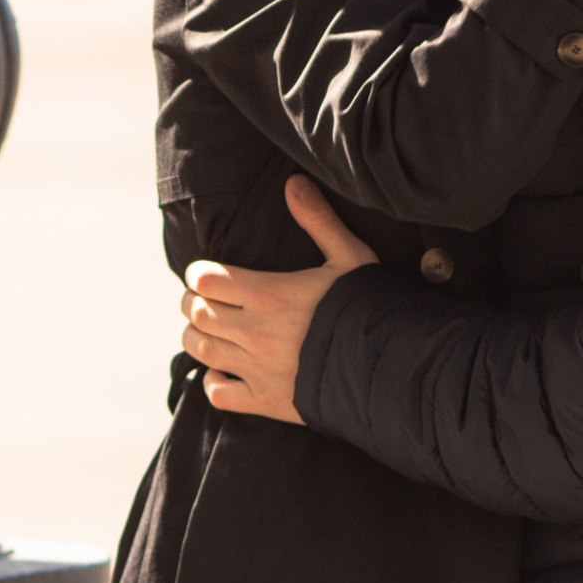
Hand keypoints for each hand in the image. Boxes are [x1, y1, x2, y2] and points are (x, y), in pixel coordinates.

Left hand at [182, 176, 378, 423]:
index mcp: (269, 293)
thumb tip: (294, 182)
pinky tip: (223, 372)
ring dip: (195, 336)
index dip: (198, 272)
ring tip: (204, 328)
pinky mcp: (265, 400)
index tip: (203, 272)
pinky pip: (219, 393)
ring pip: (202, 350)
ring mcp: (258, 369)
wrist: (390, 366)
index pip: (206, 279)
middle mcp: (255, 331)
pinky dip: (212, 381)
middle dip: (192, 301)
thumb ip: (318, 220)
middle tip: (199, 297)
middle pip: (197, 313)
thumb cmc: (370, 306)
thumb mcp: (349, 255)